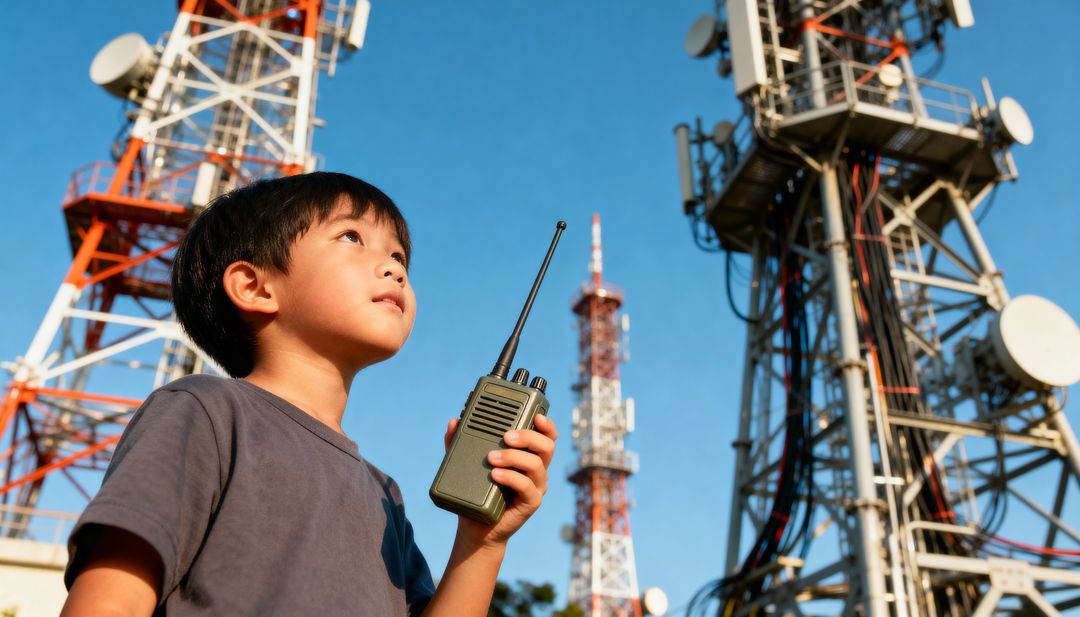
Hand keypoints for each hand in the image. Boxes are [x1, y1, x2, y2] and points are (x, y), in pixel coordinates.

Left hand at [442, 414, 557, 549]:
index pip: (546, 437)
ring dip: (514, 457)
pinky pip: (527, 487)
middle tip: (506, 437)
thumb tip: (453, 422)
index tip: (535, 416)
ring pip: (537, 465)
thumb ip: (460, 442)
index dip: (546, 424)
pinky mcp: (531, 503)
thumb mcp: (468, 464)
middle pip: (547, 446)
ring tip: (492, 458)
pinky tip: (495, 475)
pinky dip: (511, 477)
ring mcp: (536, 487)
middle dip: (529, 437)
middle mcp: (537, 470)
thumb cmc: (478, 492)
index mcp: (528, 457)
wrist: (476, 528)